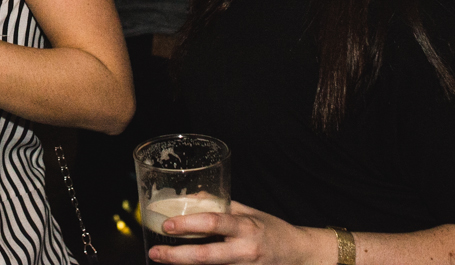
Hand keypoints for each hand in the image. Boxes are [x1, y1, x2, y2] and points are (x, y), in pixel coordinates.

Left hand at [148, 202, 323, 263]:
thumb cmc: (272, 230)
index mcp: (246, 227)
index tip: (167, 224)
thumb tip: (191, 197)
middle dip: (177, 256)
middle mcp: (245, 251)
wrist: (300, 255)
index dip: (188, 224)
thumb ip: (221, 206)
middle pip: (206, 257)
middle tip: (155, 252)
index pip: (214, 223)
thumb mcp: (249, 213)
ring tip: (163, 259)